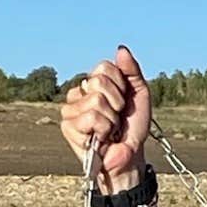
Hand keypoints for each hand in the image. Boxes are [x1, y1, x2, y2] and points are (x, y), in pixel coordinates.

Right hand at [60, 46, 151, 177]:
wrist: (130, 156)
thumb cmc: (132, 128)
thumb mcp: (139, 95)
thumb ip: (132, 71)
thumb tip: (121, 49)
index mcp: (94, 83)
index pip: (104, 67)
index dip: (120, 86)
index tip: (123, 102)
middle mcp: (79, 93)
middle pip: (97, 81)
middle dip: (115, 102)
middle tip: (116, 118)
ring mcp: (70, 110)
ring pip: (95, 100)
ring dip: (110, 119)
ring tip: (108, 130)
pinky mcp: (67, 127)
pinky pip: (90, 118)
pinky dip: (103, 129)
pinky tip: (100, 138)